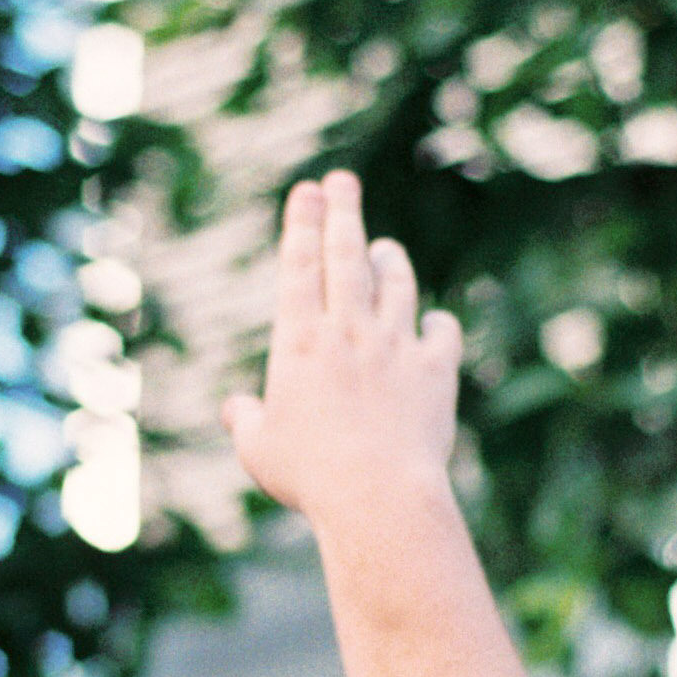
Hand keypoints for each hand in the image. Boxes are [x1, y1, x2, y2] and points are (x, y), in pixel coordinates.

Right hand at [223, 172, 460, 537]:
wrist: (379, 495)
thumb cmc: (310, 477)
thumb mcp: (260, 451)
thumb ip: (246, 422)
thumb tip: (235, 409)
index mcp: (299, 341)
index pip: (299, 266)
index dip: (303, 223)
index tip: (307, 190)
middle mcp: (349, 331)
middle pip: (347, 256)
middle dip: (343, 212)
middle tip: (341, 180)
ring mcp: (396, 346)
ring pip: (397, 285)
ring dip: (390, 262)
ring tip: (385, 248)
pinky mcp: (435, 371)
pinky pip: (441, 333)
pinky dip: (438, 324)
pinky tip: (435, 323)